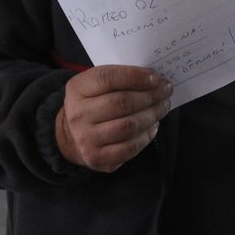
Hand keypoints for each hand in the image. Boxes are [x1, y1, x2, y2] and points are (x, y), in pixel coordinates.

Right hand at [54, 64, 171, 171]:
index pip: (107, 78)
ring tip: (163, 106)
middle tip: (166, 91)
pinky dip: (147, 135)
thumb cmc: (91, 104)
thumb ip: (119, 78)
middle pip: (122, 103)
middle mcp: (79, 115)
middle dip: (150, 96)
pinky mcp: (98, 158)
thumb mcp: (95, 84)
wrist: (69, 136)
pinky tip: (153, 125)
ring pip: (129, 126)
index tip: (155, 77)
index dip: (135, 76)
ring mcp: (87, 139)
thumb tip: (153, 79)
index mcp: (78, 89)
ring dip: (153, 114)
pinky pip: (130, 147)